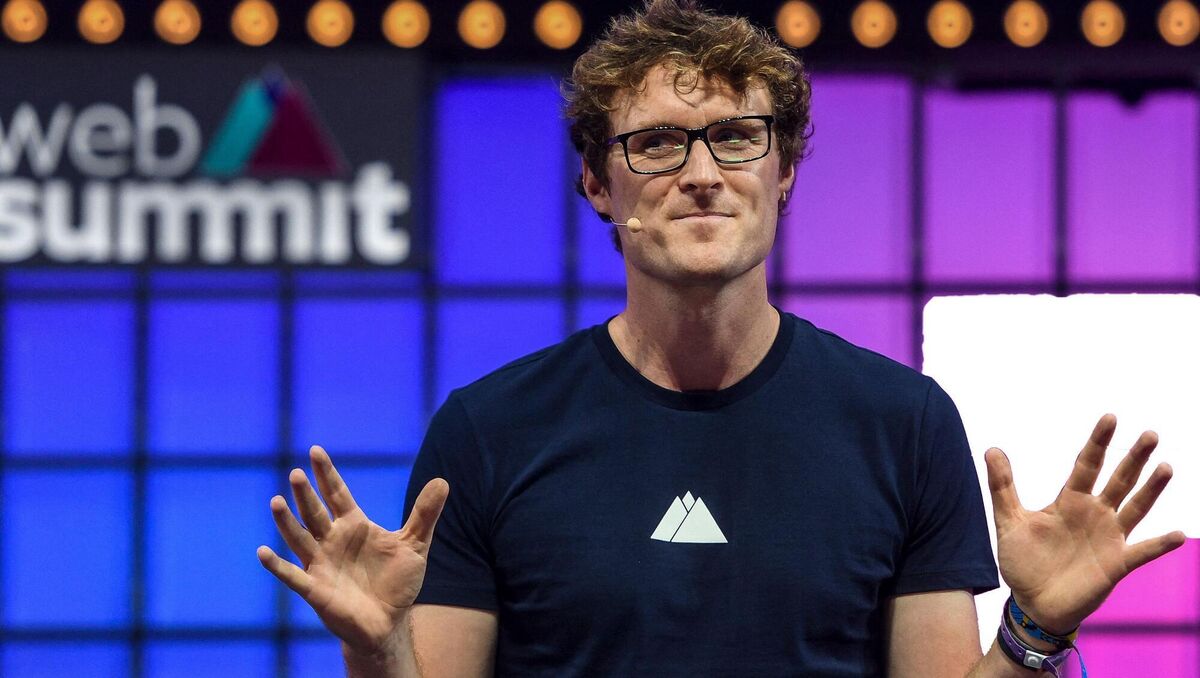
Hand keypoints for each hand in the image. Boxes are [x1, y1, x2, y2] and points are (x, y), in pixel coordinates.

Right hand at [256, 445, 448, 654]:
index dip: (326, 474)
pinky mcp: (316, 590)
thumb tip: (443, 480)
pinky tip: (262, 552)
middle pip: (315, 512)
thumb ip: (425, 514)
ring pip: (299, 538)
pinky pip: (293, 576)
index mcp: (354, 526)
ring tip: (276, 501)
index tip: (315, 451)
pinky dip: (277, 566)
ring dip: (287, 522)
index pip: (337, 494)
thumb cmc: (397, 582)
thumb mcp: (415, 544)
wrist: (389, 622)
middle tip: (296, 473)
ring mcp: (321, 564)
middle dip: (306, 494)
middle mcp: (332, 541)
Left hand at [985, 414, 1186, 634]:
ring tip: (1165, 467)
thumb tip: (992, 449)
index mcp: (1069, 500)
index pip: (1087, 464)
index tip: (1110, 417)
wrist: (1033, 603)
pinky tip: (1176, 534)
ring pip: (1135, 508)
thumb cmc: (1023, 561)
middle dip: (1134, 457)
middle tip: (1150, 434)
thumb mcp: (1009, 522)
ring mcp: (1109, 537)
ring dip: (1151, 489)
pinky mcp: (1117, 564)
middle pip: (1118, 479)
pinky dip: (1159, 544)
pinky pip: (1142, 552)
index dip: (1098, 442)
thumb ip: (1002, 487)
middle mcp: (1094, 514)